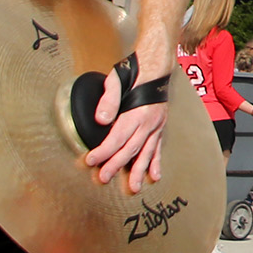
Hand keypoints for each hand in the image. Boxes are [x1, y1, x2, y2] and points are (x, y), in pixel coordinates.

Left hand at [84, 75, 171, 193]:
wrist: (157, 65)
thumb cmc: (135, 71)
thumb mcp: (116, 80)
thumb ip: (109, 100)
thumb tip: (101, 120)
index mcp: (136, 112)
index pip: (117, 137)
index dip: (103, 151)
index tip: (91, 160)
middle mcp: (148, 122)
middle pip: (130, 149)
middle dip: (116, 165)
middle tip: (104, 178)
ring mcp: (156, 126)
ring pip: (146, 152)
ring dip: (139, 171)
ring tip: (134, 187)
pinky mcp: (160, 127)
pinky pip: (158, 148)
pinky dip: (156, 162)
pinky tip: (155, 175)